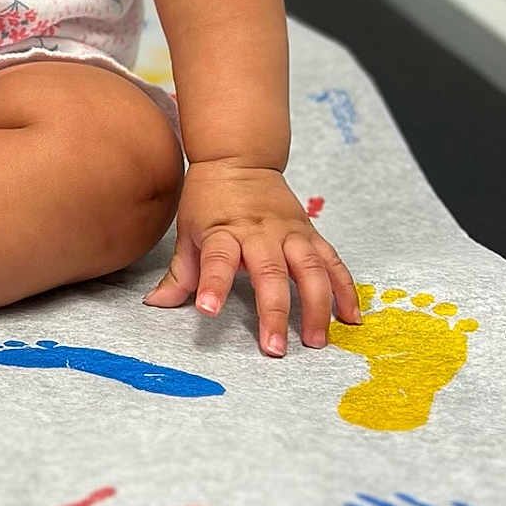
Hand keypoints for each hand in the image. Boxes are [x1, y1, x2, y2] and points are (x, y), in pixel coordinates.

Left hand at [142, 162, 360, 355]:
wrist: (238, 157)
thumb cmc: (209, 198)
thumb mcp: (188, 230)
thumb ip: (180, 272)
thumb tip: (155, 304)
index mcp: (224, 231)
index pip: (217, 258)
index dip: (212, 284)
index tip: (207, 310)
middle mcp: (259, 232)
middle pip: (270, 272)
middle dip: (274, 311)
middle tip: (274, 348)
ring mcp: (289, 232)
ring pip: (309, 269)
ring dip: (315, 306)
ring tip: (316, 341)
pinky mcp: (310, 233)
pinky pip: (333, 262)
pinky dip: (345, 289)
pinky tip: (350, 317)